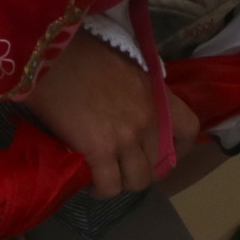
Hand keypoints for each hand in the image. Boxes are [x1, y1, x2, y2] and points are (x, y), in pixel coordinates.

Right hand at [24, 33, 203, 196]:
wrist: (51, 54)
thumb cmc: (81, 50)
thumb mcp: (124, 62)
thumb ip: (136, 90)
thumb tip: (131, 105)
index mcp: (157, 94)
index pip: (188, 129)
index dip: (180, 147)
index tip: (167, 153)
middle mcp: (148, 118)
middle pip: (159, 163)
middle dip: (143, 170)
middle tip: (125, 168)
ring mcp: (125, 137)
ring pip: (137, 180)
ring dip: (123, 183)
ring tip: (107, 177)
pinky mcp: (98, 150)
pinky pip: (109, 185)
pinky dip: (101, 189)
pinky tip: (89, 182)